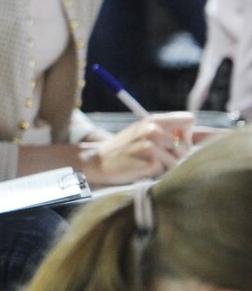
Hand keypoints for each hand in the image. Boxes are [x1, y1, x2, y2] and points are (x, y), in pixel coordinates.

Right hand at [81, 112, 195, 185]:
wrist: (98, 161)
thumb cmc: (124, 148)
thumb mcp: (142, 132)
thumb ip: (167, 131)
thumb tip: (194, 138)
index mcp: (153, 119)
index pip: (189, 120)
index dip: (185, 133)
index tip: (173, 141)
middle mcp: (154, 129)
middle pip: (187, 145)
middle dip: (177, 154)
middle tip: (155, 157)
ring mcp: (152, 146)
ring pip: (179, 160)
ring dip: (167, 166)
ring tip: (148, 163)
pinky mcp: (151, 163)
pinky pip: (168, 171)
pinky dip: (158, 173)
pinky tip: (143, 169)